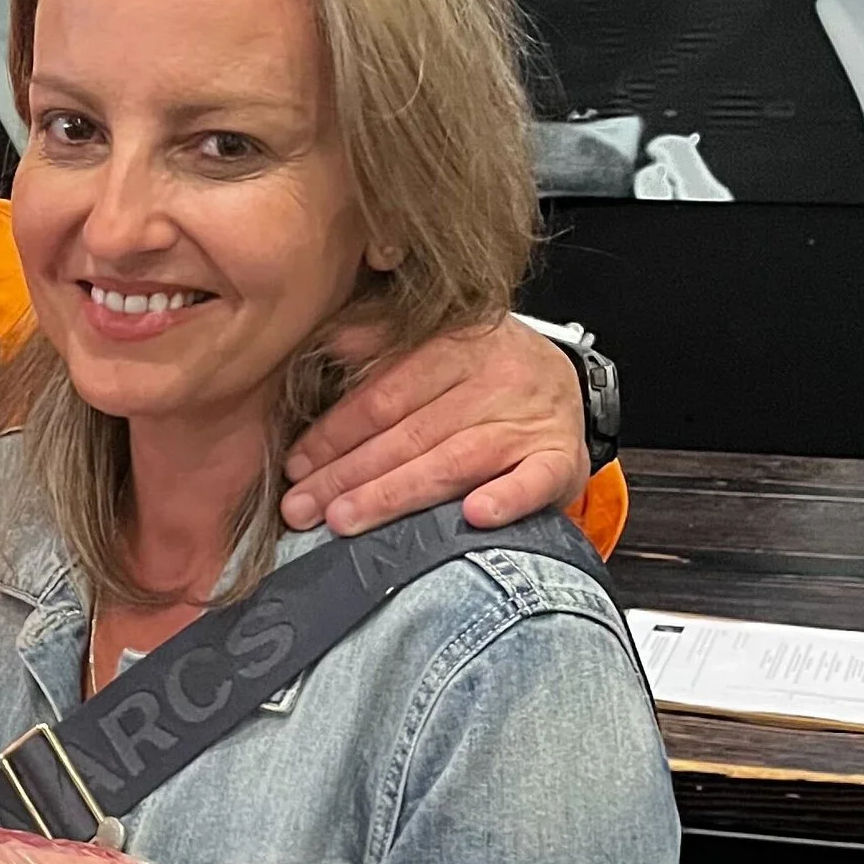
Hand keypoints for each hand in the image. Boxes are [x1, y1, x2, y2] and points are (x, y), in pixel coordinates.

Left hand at [282, 309, 589, 535]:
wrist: (566, 384)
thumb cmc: (482, 374)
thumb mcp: (435, 344)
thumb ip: (380, 343)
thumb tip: (325, 343)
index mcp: (455, 345)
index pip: (385, 394)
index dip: (335, 432)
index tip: (296, 465)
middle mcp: (493, 379)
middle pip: (410, 433)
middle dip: (348, 474)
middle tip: (302, 508)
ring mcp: (529, 421)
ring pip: (456, 460)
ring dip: (397, 494)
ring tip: (346, 520)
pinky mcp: (561, 460)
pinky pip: (535, 480)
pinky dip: (509, 498)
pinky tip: (475, 515)